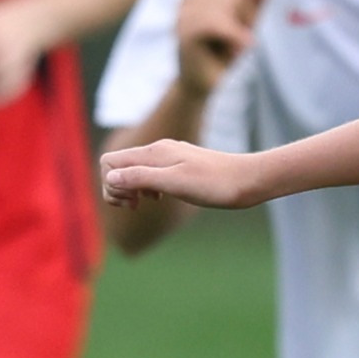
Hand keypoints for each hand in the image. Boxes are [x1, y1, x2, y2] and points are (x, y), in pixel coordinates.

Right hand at [101, 137, 257, 210]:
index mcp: (153, 153)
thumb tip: (110, 179)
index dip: (110, 184)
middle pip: (119, 165)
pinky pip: (152, 173)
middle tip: (134, 206)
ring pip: (135, 169)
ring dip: (132, 188)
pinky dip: (148, 187)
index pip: (110, 161)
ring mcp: (170, 157)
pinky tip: (161, 198)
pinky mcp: (180, 166)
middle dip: (118, 187)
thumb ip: (142, 178)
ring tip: (145, 204)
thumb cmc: (215, 184)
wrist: (248, 180)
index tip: (130, 202)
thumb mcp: (175, 183)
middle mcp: (158, 151)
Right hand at [176, 0, 268, 97]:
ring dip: (237, 32)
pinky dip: (233, 36)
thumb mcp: (245, 22)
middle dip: (244, 20)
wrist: (203, 83)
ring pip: (225, 8)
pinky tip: (239, 50)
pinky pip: (215, 23)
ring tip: (232, 49)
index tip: (241, 31)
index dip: (248, 10)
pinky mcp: (185, 31)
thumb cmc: (224, 52)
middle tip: (236, 43)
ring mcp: (184, 13)